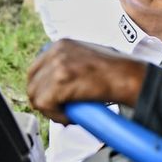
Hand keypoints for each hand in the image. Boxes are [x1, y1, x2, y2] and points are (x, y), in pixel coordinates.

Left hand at [27, 39, 147, 123]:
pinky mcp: (60, 82)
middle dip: (43, 100)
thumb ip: (70, 63)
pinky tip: (71, 117)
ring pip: (36, 96)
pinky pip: (45, 105)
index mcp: (62, 44)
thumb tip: (58, 82)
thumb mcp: (87, 57)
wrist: (129, 76)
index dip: (42, 88)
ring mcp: (57, 65)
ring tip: (69, 114)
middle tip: (59, 110)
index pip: (36, 69)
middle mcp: (57, 51)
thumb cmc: (116, 70)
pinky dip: (56, 116)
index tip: (52, 99)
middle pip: (32, 83)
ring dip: (51, 111)